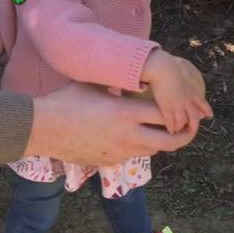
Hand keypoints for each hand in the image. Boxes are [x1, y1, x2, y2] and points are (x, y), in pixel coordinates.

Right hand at [25, 83, 202, 166]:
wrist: (44, 128)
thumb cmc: (66, 100)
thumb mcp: (96, 84)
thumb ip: (118, 82)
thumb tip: (134, 70)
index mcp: (126, 112)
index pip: (165, 113)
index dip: (179, 110)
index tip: (184, 105)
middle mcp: (128, 135)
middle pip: (171, 141)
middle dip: (185, 134)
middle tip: (190, 126)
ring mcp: (120, 152)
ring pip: (154, 150)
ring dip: (160, 140)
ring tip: (160, 128)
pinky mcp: (110, 162)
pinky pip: (134, 156)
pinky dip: (139, 146)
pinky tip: (132, 135)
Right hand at [140, 49, 212, 134]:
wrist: (164, 68)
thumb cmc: (169, 67)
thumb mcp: (182, 70)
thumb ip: (184, 72)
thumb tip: (182, 66)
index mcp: (192, 92)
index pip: (202, 104)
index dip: (206, 110)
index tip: (209, 116)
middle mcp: (187, 101)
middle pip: (195, 117)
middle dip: (194, 125)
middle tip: (191, 131)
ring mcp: (178, 105)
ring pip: (183, 121)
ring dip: (180, 128)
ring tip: (177, 132)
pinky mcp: (167, 107)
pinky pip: (170, 121)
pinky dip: (171, 127)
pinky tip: (169, 131)